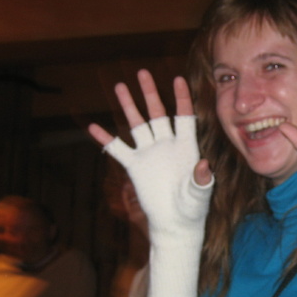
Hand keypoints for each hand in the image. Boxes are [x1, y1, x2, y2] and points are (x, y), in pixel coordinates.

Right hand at [88, 70, 213, 239]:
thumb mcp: (200, 193)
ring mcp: (149, 154)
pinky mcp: (135, 167)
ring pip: (137, 124)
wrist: (175, 223)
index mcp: (186, 146)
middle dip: (150, 93)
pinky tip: (93, 127)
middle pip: (157, 113)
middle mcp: (166, 145)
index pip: (184, 116)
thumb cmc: (193, 207)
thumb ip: (201, 179)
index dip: (181, 98)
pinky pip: (118, 149)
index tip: (178, 79)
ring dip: (129, 107)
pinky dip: (106, 139)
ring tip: (119, 86)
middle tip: (142, 72)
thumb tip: (204, 165)